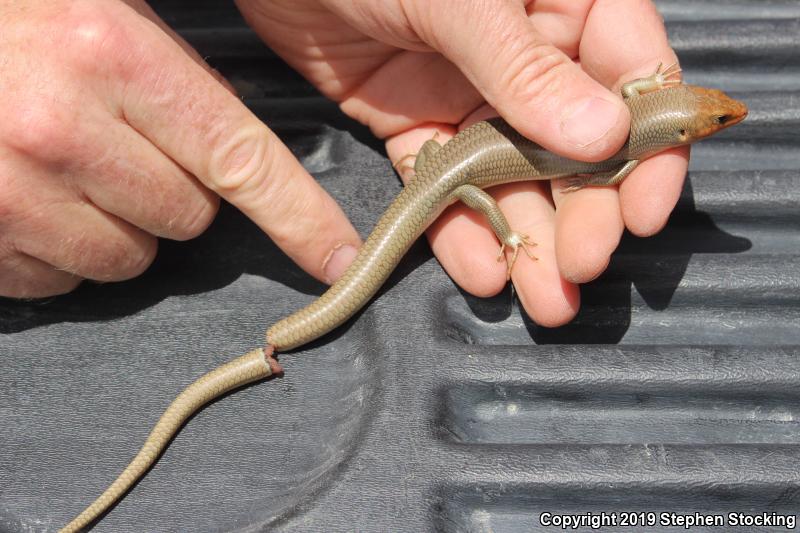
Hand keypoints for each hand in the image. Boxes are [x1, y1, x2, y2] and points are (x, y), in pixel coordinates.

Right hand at [0, 0, 360, 297]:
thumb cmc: (18, 18)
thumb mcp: (104, 10)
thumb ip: (176, 74)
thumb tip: (240, 147)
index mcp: (111, 55)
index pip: (240, 158)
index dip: (300, 217)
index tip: (340, 261)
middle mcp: (64, 127)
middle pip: (189, 218)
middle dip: (173, 193)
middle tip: (125, 148)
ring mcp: (13, 191)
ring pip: (131, 258)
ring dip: (119, 225)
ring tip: (71, 169)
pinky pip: (66, 280)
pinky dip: (64, 250)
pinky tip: (31, 196)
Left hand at [236, 0, 686, 325]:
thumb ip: (523, 65)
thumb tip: (604, 135)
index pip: (632, 75)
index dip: (649, 147)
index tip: (642, 213)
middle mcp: (525, 53)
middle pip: (575, 143)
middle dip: (584, 211)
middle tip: (582, 267)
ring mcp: (467, 93)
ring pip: (513, 177)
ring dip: (530, 239)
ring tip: (545, 300)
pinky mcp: (412, 124)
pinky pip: (445, 184)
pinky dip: (461, 228)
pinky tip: (483, 272)